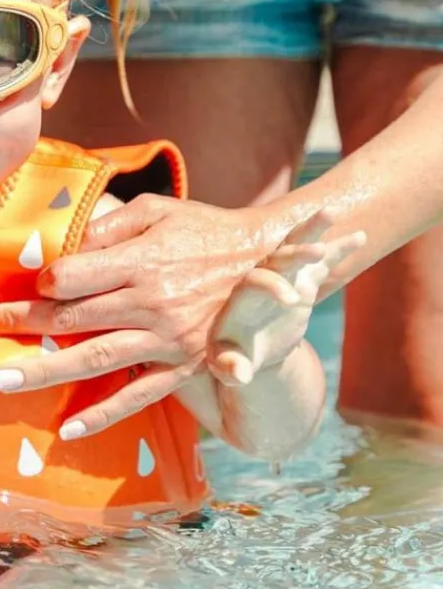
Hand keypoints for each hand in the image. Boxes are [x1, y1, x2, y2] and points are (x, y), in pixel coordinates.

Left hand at [0, 194, 292, 438]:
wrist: (268, 261)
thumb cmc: (204, 228)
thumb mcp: (158, 209)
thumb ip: (110, 226)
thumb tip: (67, 247)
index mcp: (141, 261)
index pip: (74, 275)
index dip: (44, 279)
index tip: (30, 281)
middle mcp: (151, 302)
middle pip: (73, 316)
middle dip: (19, 322)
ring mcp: (166, 339)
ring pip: (95, 359)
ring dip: (46, 370)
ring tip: (3, 380)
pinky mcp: (181, 365)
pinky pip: (138, 395)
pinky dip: (103, 414)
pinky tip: (69, 429)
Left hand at [210, 214, 365, 385]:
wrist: (248, 347)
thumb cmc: (231, 356)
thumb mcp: (226, 365)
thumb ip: (229, 368)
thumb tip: (238, 376)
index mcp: (242, 297)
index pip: (256, 281)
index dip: (272, 285)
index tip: (292, 300)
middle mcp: (261, 278)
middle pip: (277, 257)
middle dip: (296, 253)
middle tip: (317, 252)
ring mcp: (283, 275)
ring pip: (296, 247)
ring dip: (313, 230)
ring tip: (332, 211)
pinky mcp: (302, 280)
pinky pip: (322, 260)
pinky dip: (339, 248)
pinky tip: (361, 236)